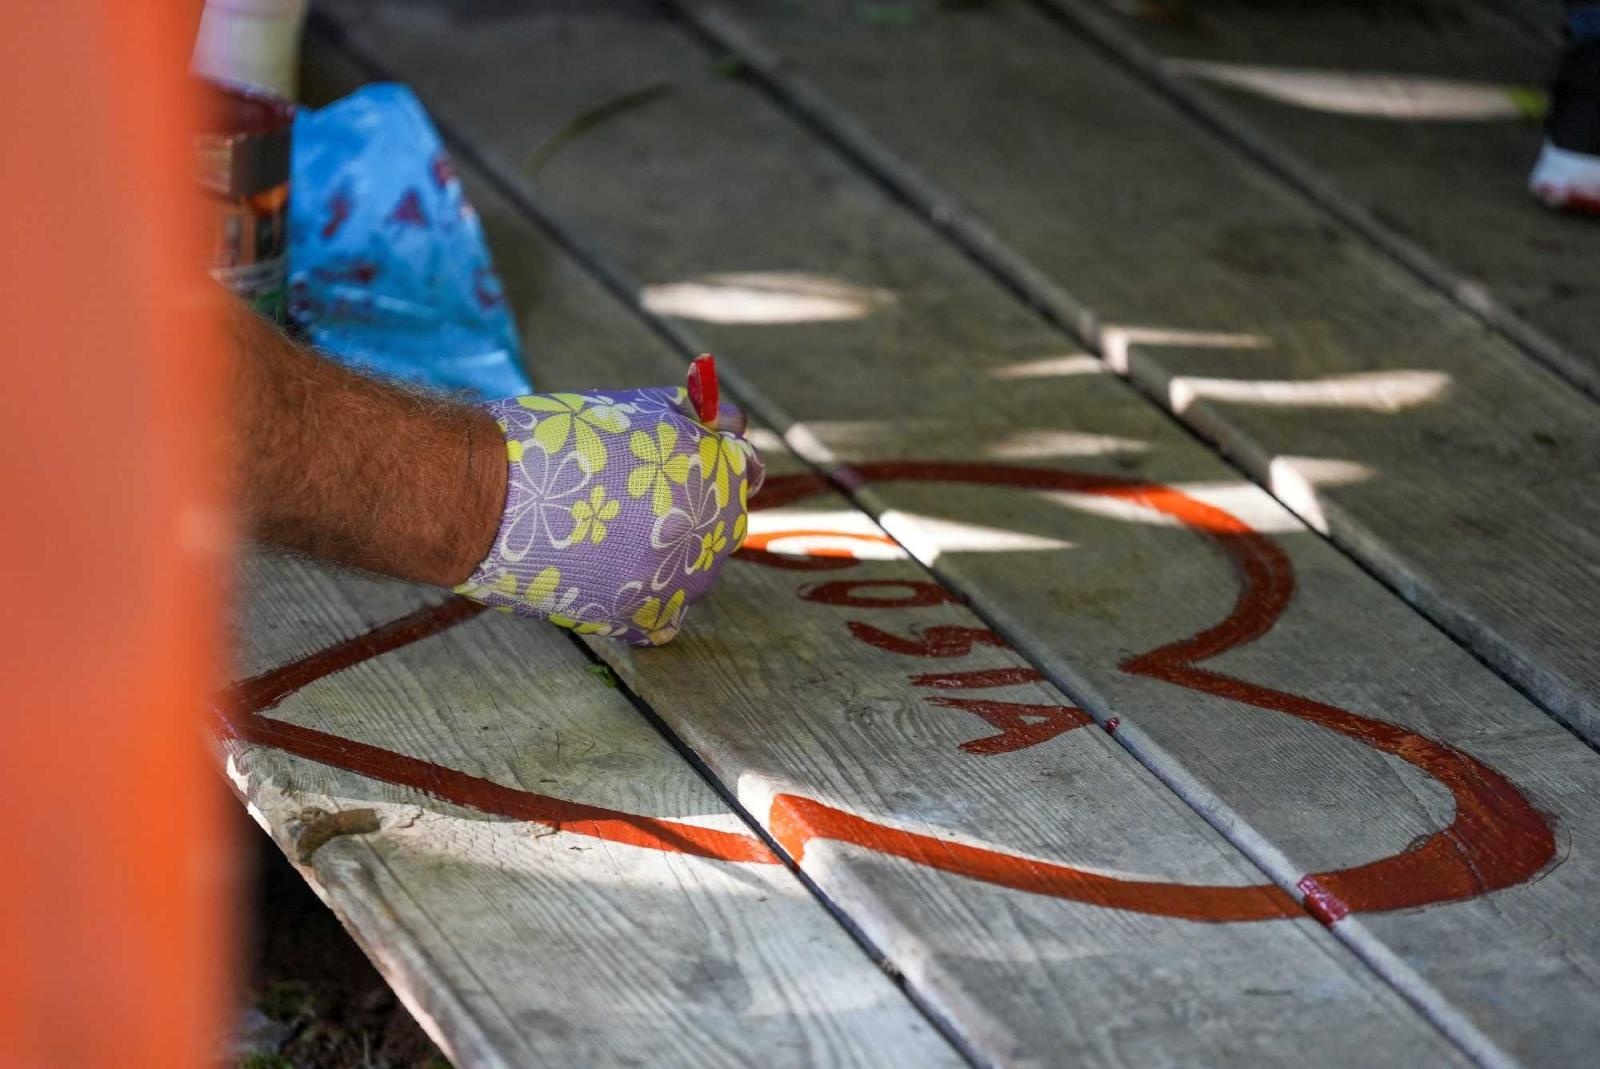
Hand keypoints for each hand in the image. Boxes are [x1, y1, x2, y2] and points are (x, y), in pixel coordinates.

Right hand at [455, 385, 764, 644]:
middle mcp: (711, 530)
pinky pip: (664, 623)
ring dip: (666, 559)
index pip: (746, 471)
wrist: (487, 495)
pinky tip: (614, 581)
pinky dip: (647, 606)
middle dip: (689, 511)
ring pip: (696, 574)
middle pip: (721, 525)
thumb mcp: (640, 408)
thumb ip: (698, 417)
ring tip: (610, 538)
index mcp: (717, 472)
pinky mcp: (640, 618)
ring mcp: (680, 579)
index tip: (678, 467)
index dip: (711, 464)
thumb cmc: (557, 441)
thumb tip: (733, 425)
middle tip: (631, 503)